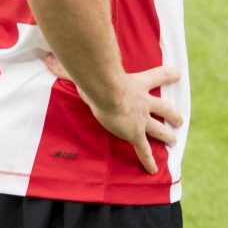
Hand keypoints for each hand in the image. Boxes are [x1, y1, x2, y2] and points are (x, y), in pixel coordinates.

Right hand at [43, 54, 183, 173]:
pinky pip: (143, 149)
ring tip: (173, 140)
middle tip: (179, 119)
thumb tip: (47, 58)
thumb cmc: (98, 78)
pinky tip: (153, 170)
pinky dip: (148, 160)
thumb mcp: (87, 71)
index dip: (168, 75)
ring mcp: (140, 119)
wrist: (107, 92)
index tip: (177, 75)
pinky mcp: (135, 133)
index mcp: (137, 84)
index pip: (159, 76)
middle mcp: (143, 102)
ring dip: (166, 135)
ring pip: (158, 129)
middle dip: (171, 114)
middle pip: (163, 107)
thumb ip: (67, 67)